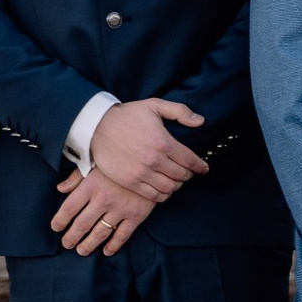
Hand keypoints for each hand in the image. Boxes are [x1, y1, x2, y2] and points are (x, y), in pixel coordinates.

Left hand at [50, 166, 156, 257]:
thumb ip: (76, 177)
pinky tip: (106, 251)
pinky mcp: (136, 216)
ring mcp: (120, 209)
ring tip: (81, 251)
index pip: (69, 208)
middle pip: (82, 224)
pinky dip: (113, 246)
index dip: (60, 220)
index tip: (55, 228)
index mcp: (90, 185)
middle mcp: (103, 199)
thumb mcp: (95, 162)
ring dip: (89, 245)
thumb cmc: (119, 159)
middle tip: (67, 244)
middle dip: (72, 237)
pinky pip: (122, 236)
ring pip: (100, 233)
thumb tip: (60, 188)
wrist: (149, 161)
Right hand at [88, 98, 208, 200]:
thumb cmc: (128, 115)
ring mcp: (142, 173)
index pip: (190, 161)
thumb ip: (180, 111)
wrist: (97, 127)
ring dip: (177, 185)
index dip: (200, 166)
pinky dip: (163, 195)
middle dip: (189, 175)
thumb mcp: (154, 105)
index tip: (204, 168)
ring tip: (176, 180)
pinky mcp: (131, 182)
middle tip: (188, 172)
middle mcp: (154, 160)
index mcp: (163, 142)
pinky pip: (154, 196)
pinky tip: (164, 188)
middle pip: (182, 176)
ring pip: (170, 188)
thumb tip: (201, 121)